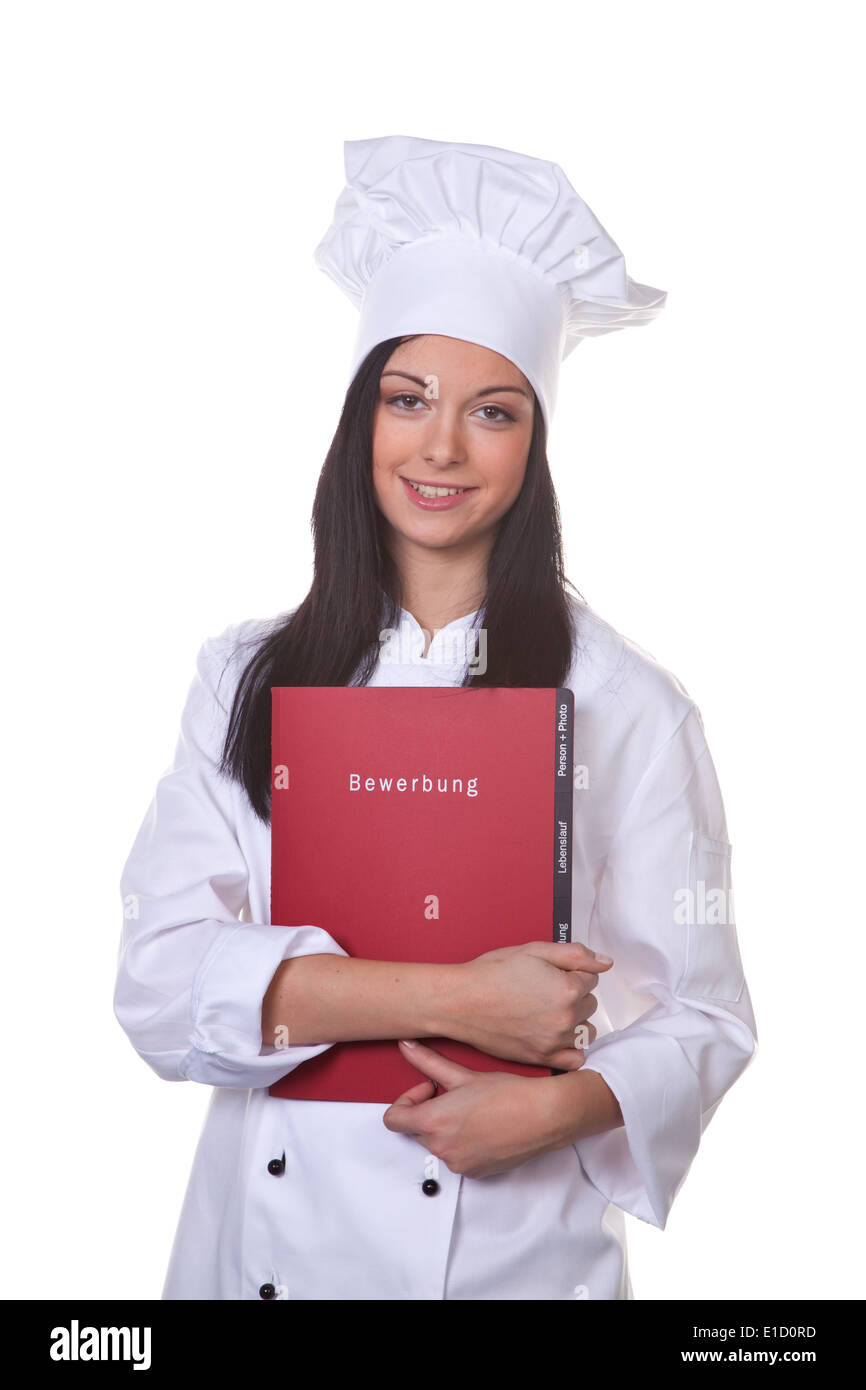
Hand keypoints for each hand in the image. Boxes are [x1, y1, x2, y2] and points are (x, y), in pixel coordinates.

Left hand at [383, 1040, 563, 1178]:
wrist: (543, 1116)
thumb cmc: (507, 1094)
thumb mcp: (463, 1074)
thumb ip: (428, 1062)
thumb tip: (406, 1046)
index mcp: (433, 1121)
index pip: (393, 1119)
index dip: (406, 1100)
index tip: (428, 1089)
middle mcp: (441, 1148)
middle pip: (416, 1130)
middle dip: (428, 1112)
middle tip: (454, 1096)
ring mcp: (458, 1164)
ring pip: (437, 1144)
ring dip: (446, 1128)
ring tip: (474, 1110)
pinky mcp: (474, 1173)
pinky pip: (457, 1157)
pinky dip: (463, 1144)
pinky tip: (484, 1127)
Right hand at [437, 941, 611, 1070]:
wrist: (460, 1002)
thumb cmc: (492, 974)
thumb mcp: (534, 951)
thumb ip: (576, 954)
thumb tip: (606, 962)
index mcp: (568, 988)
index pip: (591, 977)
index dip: (571, 971)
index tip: (550, 973)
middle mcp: (566, 1017)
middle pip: (590, 1003)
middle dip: (574, 995)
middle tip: (543, 990)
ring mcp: (555, 1041)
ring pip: (585, 1029)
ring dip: (573, 1020)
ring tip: (545, 1011)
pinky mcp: (542, 1058)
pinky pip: (575, 1058)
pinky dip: (570, 1048)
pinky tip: (554, 1035)